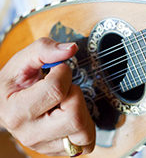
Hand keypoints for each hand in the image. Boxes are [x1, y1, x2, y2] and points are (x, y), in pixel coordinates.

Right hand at [0, 37, 94, 155]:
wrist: (8, 107)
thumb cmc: (15, 84)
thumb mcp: (23, 61)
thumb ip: (44, 49)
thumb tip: (71, 48)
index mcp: (17, 111)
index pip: (56, 90)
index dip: (64, 73)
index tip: (59, 70)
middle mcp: (31, 134)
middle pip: (74, 116)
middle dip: (75, 95)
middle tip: (64, 90)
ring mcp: (47, 146)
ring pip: (84, 132)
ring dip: (83, 111)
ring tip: (67, 103)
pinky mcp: (60, 151)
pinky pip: (87, 142)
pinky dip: (86, 126)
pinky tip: (72, 115)